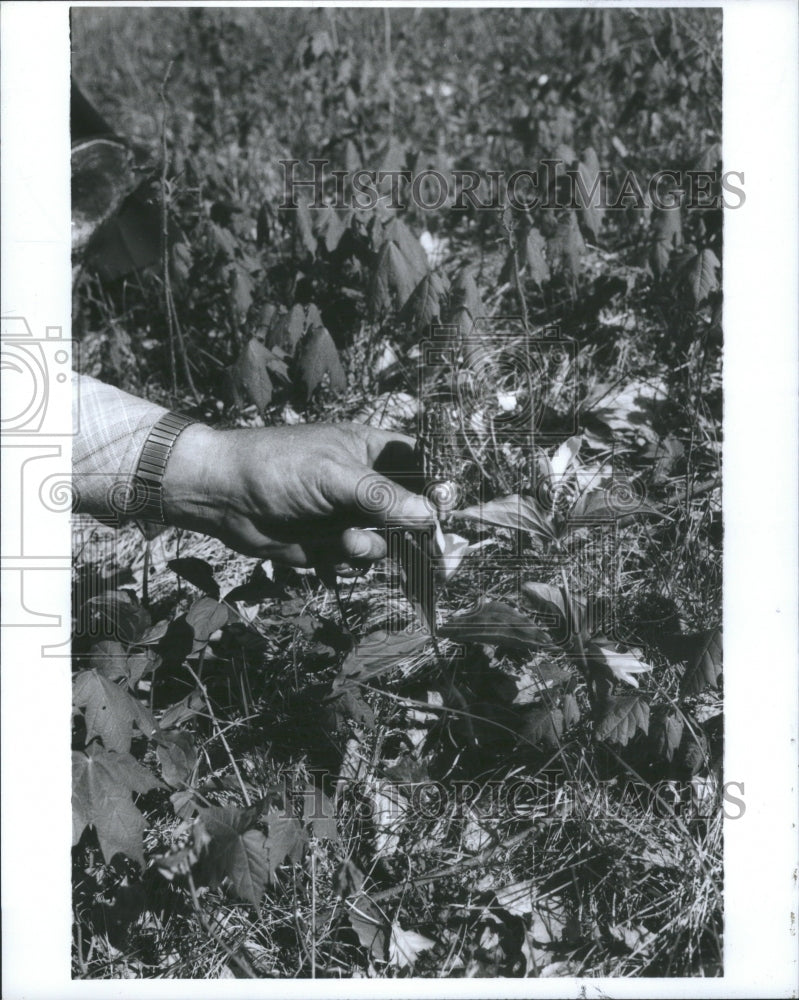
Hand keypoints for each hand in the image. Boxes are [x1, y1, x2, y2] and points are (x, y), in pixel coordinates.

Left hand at [162, 421, 435, 568]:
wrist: (223, 497)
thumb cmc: (277, 467)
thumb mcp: (332, 475)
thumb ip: (381, 496)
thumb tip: (428, 516)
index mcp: (373, 450)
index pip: (423, 465)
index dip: (439, 486)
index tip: (447, 508)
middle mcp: (368, 482)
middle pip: (414, 508)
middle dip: (421, 529)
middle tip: (439, 553)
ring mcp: (352, 513)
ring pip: (390, 539)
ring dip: (374, 545)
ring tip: (346, 541)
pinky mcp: (334, 542)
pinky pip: (363, 557)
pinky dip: (354, 558)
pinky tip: (335, 551)